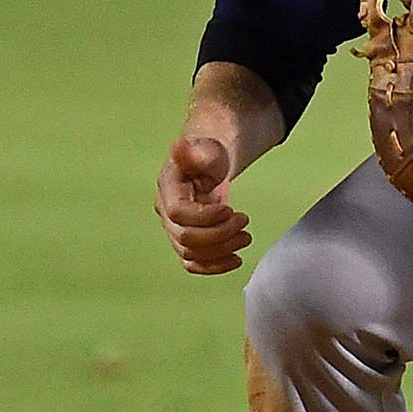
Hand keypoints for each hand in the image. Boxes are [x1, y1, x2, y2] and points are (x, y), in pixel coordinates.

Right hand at [154, 135, 251, 274]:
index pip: (179, 214)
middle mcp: (165, 212)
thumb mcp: (206, 150)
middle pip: (185, 238)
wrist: (208, 165)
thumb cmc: (208, 155)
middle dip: (219, 234)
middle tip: (245, 221)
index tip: (230, 209)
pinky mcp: (186, 242)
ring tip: (247, 237)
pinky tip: (237, 260)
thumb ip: (193, 152)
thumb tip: (178, 145)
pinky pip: (194, 263)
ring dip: (222, 250)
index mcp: (167, 189)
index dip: (205, 217)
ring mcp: (174, 229)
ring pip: (191, 254)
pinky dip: (215, 266)